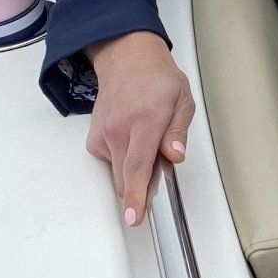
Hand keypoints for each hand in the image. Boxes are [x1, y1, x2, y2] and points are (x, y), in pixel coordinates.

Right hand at [84, 30, 194, 226]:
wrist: (127, 61)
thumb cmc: (159, 80)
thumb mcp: (183, 100)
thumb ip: (178, 132)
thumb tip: (174, 156)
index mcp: (145, 120)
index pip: (138, 165)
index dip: (136, 195)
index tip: (134, 216)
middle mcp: (119, 130)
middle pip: (125, 176)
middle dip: (141, 187)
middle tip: (159, 168)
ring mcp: (103, 135)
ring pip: (118, 172)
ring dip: (135, 170)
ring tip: (148, 142)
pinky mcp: (94, 140)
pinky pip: (112, 162)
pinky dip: (125, 160)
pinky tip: (133, 139)